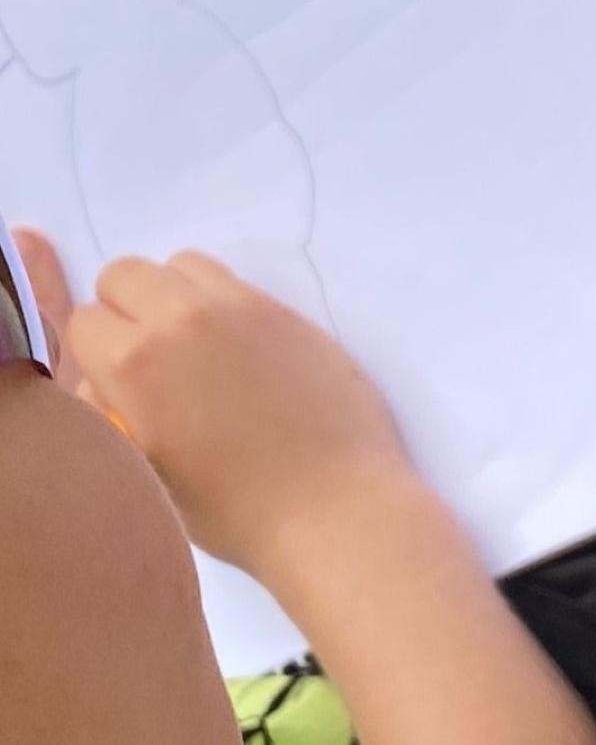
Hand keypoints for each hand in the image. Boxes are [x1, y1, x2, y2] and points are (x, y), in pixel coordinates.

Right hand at [23, 236, 415, 575]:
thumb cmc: (233, 510)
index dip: (96, 355)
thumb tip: (102, 385)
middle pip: (125, 275)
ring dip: (176, 295)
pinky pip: (237, 282)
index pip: (82, 322)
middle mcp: (183, 319)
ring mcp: (243, 308)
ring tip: (197, 348)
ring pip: (183, 265)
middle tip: (152, 360)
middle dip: (125, 311)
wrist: (334, 506)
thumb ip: (110, 414)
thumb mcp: (144, 470)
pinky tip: (243, 352)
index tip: (118, 384)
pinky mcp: (290, 312)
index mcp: (134, 362)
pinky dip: (225, 303)